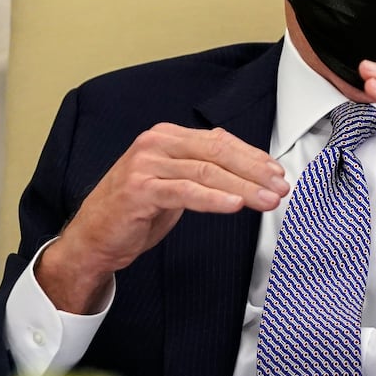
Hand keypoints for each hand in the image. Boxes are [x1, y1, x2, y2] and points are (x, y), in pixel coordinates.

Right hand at [39, 124, 289, 312]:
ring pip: (206, 172)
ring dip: (243, 187)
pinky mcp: (140, 190)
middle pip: (217, 153)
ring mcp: (146, 165)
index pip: (220, 142)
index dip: (252, 157)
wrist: (94, 238)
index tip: (277, 172)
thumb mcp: (175, 184)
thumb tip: (247, 166)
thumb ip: (202, 169)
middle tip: (281, 187)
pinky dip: (214, 198)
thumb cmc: (136, 211)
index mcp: (167, 137)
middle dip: (254, 171)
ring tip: (268, 200)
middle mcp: (156, 144)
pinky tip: (236, 205)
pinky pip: (185, 191)